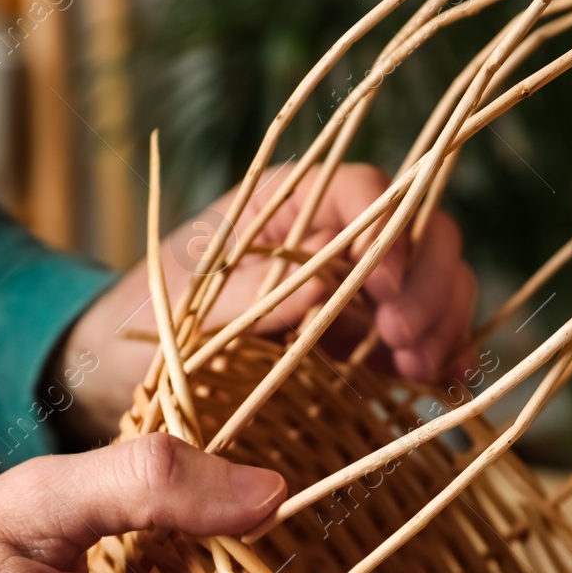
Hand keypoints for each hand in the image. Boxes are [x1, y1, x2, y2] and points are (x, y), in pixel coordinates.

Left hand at [57, 164, 476, 443]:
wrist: (125, 370)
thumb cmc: (145, 321)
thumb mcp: (184, 307)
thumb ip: (252, 293)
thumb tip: (325, 285)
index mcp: (287, 202)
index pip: (365, 191)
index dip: (390, 233)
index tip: (385, 291)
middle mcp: (333, 234)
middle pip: (418, 231)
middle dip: (426, 284)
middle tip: (405, 340)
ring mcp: (356, 285)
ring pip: (432, 279)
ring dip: (440, 321)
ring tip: (418, 370)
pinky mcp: (364, 336)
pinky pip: (422, 332)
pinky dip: (442, 353)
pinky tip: (446, 382)